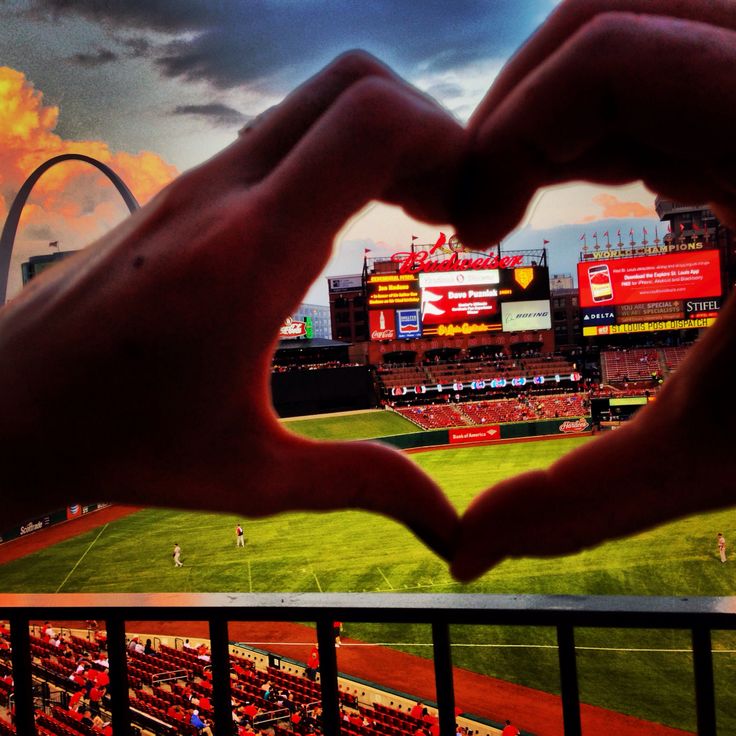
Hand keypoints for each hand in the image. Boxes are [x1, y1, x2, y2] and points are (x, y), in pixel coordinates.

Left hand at [0, 52, 464, 558]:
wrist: (8, 402)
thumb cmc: (122, 443)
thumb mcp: (253, 476)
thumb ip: (362, 485)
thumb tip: (449, 527)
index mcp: (248, 258)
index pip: (372, 124)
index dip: (448, 151)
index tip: (465, 224)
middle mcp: (225, 196)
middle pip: (356, 83)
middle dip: (430, 132)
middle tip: (450, 211)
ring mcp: (202, 183)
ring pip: (320, 99)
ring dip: (387, 139)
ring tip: (415, 213)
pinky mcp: (191, 191)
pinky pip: (287, 134)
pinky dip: (343, 152)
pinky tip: (349, 220)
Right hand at [451, 0, 735, 579]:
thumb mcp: (719, 451)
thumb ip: (581, 499)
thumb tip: (463, 552)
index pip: (610, 57)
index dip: (507, 132)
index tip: (472, 227)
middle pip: (610, 12)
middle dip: (515, 107)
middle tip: (481, 200)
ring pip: (639, 18)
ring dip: (558, 102)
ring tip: (527, 188)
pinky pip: (672, 50)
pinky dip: (610, 106)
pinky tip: (603, 177)